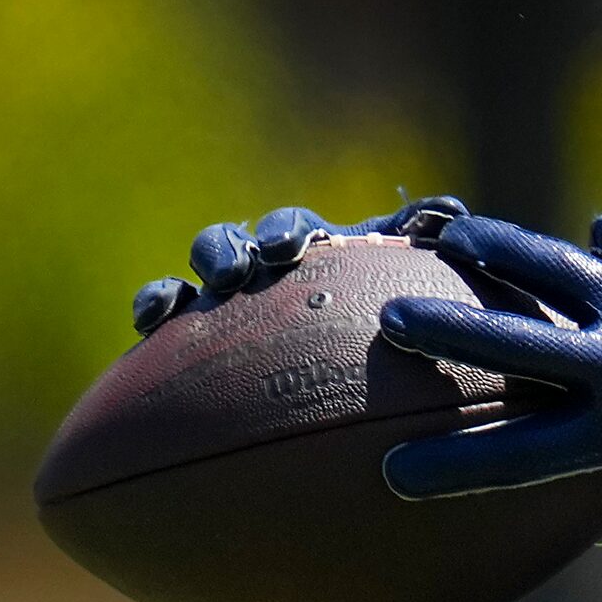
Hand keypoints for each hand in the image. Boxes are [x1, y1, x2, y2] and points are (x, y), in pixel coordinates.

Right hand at [127, 194, 469, 334]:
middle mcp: (272, 274)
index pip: (292, 229)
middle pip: (235, 243)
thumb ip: (427, 251)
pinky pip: (172, 320)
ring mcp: (238, 306)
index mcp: (321, 256)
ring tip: (182, 301)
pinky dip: (157, 307)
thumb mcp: (423, 291)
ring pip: (198, 277)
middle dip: (226, 251)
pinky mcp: (207, 340)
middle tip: (234, 275)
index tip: (287, 252)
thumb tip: (452, 209)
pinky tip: (149, 323)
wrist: (389, 393)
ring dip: (188, 280)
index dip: (283, 232)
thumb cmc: (407, 328)